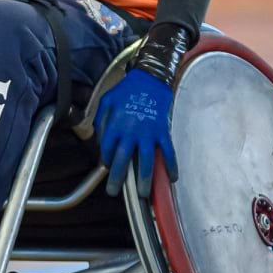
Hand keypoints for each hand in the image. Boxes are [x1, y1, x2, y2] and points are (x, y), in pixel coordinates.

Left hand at [95, 69, 177, 196]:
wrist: (150, 79)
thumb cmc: (127, 90)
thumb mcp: (106, 101)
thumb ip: (101, 120)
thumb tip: (100, 139)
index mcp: (115, 125)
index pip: (107, 149)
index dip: (106, 159)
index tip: (108, 164)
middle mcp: (131, 132)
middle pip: (123, 160)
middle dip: (117, 178)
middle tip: (113, 191)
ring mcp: (148, 133)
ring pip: (146, 161)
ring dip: (144, 179)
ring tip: (142, 193)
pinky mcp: (163, 132)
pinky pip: (167, 152)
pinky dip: (171, 165)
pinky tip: (172, 177)